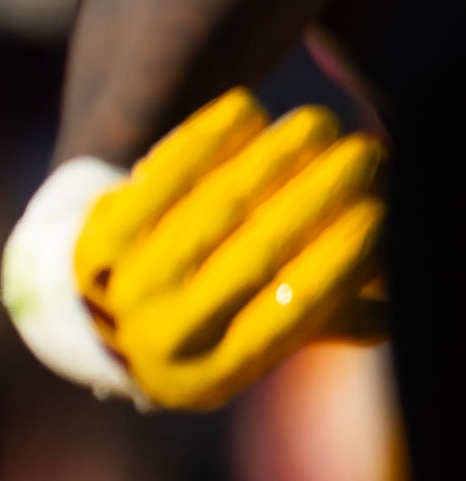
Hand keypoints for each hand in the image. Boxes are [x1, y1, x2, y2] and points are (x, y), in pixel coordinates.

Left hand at [68, 90, 383, 409]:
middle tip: (366, 154)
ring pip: (215, 207)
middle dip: (321, 195)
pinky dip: (206, 139)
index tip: (384, 212)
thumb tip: (399, 307)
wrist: (81, 315)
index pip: (295, 307)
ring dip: (274, 158)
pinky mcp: (96, 235)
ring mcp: (125, 283)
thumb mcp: (251, 341)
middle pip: (259, 252)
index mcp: (217, 371)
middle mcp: (168, 334)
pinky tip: (247, 109)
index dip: (346, 257)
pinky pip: (161, 177)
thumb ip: (324, 323)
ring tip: (319, 124)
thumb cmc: (199, 320)